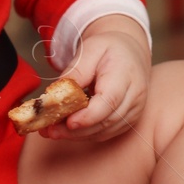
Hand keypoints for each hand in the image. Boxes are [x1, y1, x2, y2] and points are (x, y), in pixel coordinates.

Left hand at [42, 15, 150, 142]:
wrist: (129, 52)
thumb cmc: (110, 49)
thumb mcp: (90, 49)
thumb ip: (76, 71)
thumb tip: (58, 94)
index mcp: (126, 74)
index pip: (110, 100)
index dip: (89, 115)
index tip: (68, 122)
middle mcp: (134, 96)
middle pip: (106, 120)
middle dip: (76, 130)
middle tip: (49, 130)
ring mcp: (133, 110)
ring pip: (104, 131)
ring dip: (77, 135)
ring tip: (52, 130)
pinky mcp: (128, 120)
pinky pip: (105, 133)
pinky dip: (85, 134)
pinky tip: (67, 130)